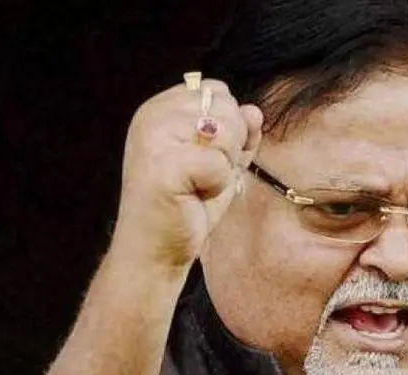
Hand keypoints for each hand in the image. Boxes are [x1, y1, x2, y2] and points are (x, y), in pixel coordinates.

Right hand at [111, 79, 262, 267]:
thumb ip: (238, 132)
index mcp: (160, 106)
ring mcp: (154, 138)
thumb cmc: (188, 204)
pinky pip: (219, 163)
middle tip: (201, 175)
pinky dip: (217, 185)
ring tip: (197, 184)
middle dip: (229, 146)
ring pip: (226, 131)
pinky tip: (193, 196)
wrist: (156, 250)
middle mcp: (152, 115)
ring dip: (224, 165)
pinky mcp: (163, 165)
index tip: (204, 157)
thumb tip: (254, 111)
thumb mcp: (221, 161)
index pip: (217, 90)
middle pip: (225, 107)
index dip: (228, 126)